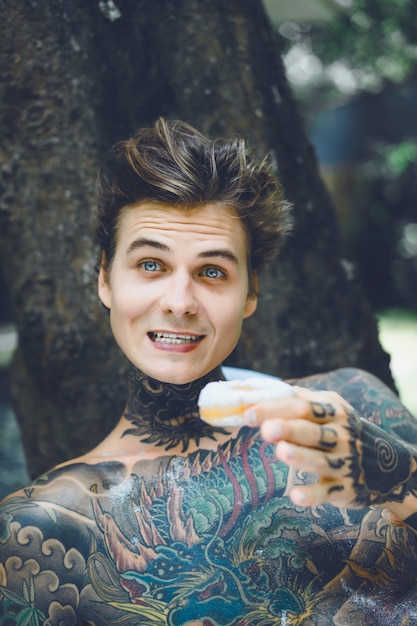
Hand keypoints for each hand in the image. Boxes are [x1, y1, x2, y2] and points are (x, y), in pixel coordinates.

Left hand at [244, 387, 415, 510]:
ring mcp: (344, 463)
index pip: (302, 407)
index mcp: (333, 412)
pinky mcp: (344, 489)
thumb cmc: (344, 431)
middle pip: (311, 431)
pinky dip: (312, 494)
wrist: (388, 466)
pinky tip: (295, 496)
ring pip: (320, 460)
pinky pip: (326, 492)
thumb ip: (301, 400)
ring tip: (281, 451)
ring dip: (300, 456)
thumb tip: (261, 389)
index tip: (247, 414)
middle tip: (266, 429)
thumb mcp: (332, 409)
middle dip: (288, 429)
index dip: (275, 409)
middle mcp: (340, 436)